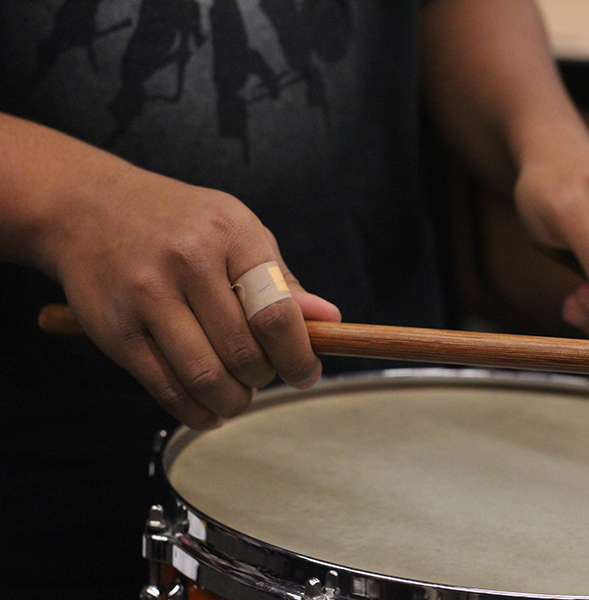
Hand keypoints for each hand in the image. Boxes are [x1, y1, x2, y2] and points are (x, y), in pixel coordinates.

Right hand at [43, 166, 339, 428]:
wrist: (88, 207)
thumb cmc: (179, 222)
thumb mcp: (238, 230)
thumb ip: (281, 280)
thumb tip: (329, 322)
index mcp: (231, 235)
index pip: (276, 313)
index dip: (299, 356)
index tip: (306, 372)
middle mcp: (188, 263)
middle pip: (244, 352)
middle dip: (265, 378)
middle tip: (264, 376)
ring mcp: (147, 298)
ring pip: (206, 378)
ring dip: (233, 401)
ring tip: (238, 394)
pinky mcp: (116, 332)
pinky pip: (166, 390)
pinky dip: (197, 412)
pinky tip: (209, 409)